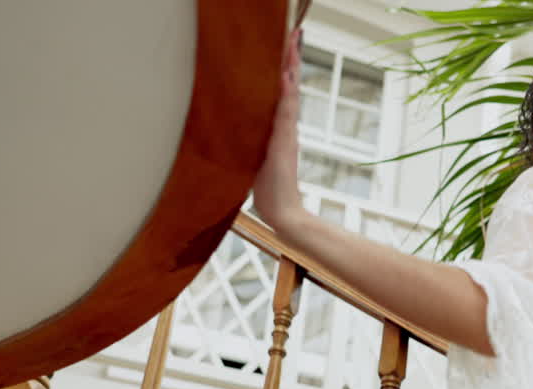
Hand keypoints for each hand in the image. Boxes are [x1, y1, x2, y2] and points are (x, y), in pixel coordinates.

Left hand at [252, 28, 305, 233]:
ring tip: (293, 43)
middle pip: (288, 85)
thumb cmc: (267, 191)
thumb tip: (238, 136)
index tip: (284, 47)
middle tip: (294, 33)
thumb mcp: (254, 160)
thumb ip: (250, 146)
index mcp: (277, 129)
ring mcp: (286, 133)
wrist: (281, 211)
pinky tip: (288, 75)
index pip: (280, 91)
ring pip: (289, 92)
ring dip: (291, 67)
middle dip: (290, 59)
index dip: (282, 69)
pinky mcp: (284, 141)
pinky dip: (288, 91)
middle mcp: (285, 127)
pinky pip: (286, 110)